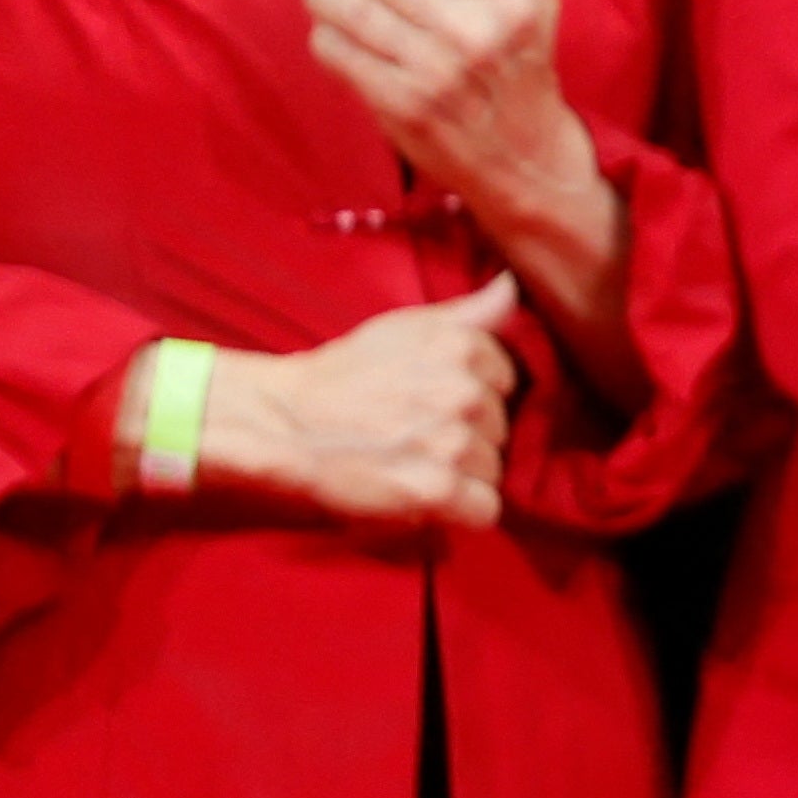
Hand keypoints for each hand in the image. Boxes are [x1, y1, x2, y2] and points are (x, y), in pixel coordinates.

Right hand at [198, 276, 522, 526]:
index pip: (507, 383)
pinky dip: (464, 512)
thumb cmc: (344, 373)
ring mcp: (452, 443)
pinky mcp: (437, 490)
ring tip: (419, 466)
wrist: (284, 422)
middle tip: (421, 437)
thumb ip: (469, 312)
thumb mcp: (405, 327)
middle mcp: (466, 393)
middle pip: (502, 429)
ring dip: (465, 475)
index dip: (476, 397)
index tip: (438, 404)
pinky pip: (485, 510)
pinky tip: (433, 500)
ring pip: (495, 470)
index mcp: (464, 348)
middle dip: (471, 436)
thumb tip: (512, 285)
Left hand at [293, 0, 604, 239]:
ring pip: (351, 15)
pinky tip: (330, 27)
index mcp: (509, 1)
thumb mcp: (543, 3)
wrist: (522, 159)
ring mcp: (431, 73)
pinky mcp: (399, 106)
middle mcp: (470, 33)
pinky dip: (324, 35)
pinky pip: (340, 56)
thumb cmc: (527, 70)